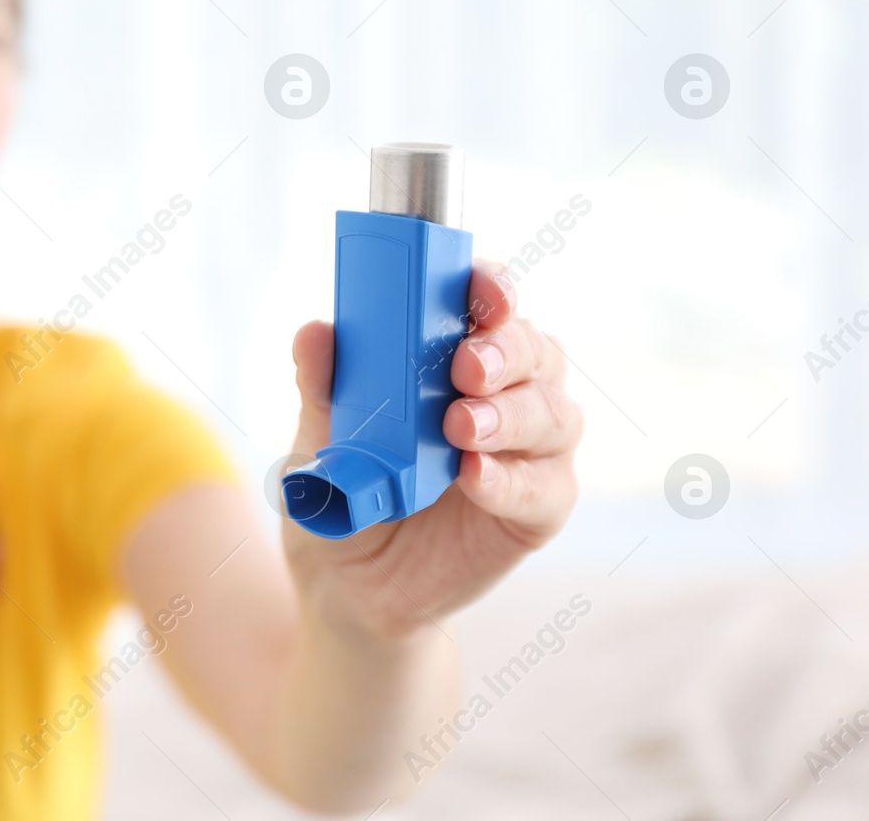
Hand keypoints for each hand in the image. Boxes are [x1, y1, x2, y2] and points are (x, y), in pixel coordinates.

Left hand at [281, 259, 581, 639]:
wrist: (346, 581)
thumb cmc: (345, 487)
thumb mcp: (320, 435)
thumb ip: (323, 386)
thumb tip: (314, 332)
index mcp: (457, 355)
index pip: (491, 304)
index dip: (493, 288)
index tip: (480, 291)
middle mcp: (507, 393)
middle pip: (536, 351)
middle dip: (506, 351)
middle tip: (464, 367)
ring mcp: (529, 452)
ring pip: (554, 415)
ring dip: (510, 415)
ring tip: (460, 428)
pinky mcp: (536, 511)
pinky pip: (545, 489)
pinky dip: (511, 480)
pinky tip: (474, 478)